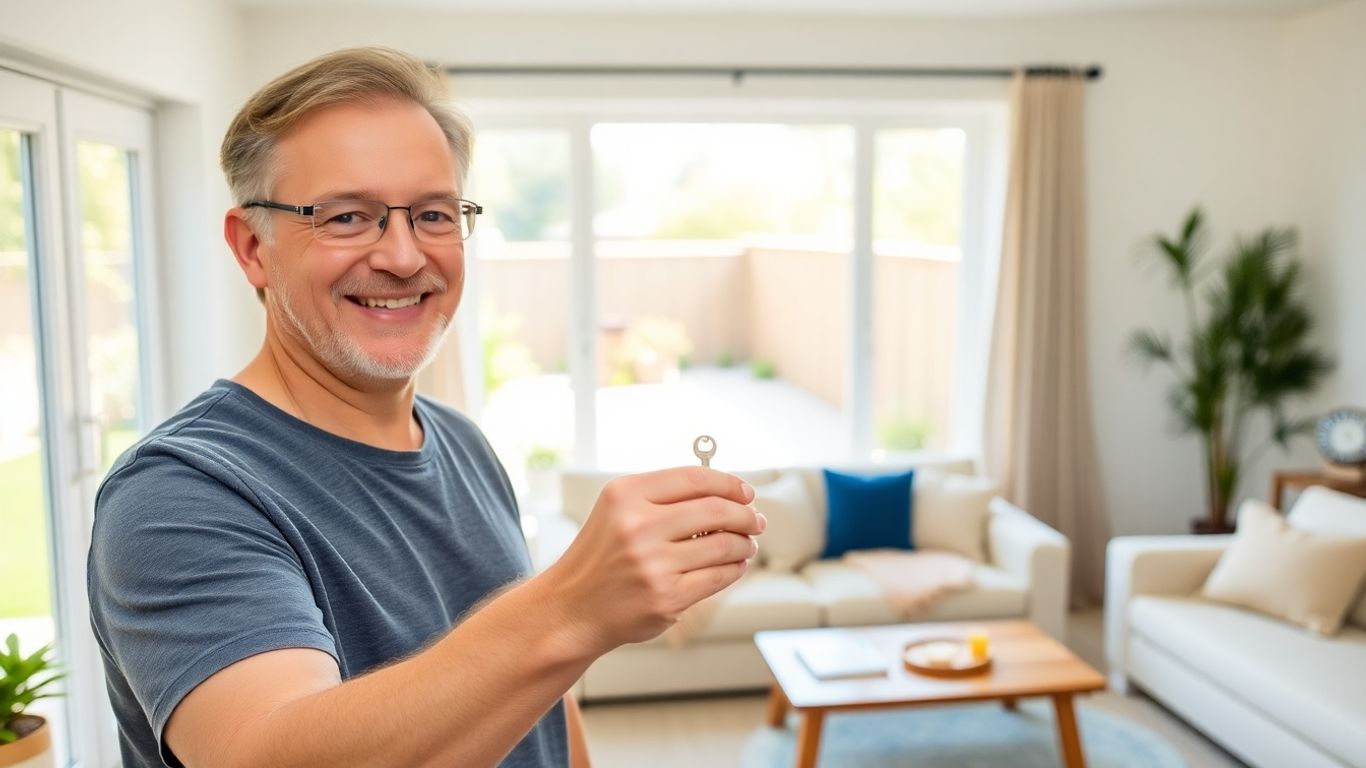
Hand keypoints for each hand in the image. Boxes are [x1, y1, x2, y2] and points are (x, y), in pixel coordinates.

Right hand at [541, 466, 765, 654]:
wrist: (572, 607)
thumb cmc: (601, 556)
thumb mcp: (618, 510)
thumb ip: (663, 496)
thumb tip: (727, 493)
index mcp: (625, 495)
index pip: (694, 478)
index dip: (729, 483)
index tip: (745, 492)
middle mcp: (637, 526)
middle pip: (716, 510)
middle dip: (746, 515)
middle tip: (755, 520)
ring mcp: (652, 564)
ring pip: (724, 545)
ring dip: (744, 544)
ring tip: (746, 545)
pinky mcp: (666, 597)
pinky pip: (718, 576)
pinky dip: (735, 569)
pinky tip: (735, 565)